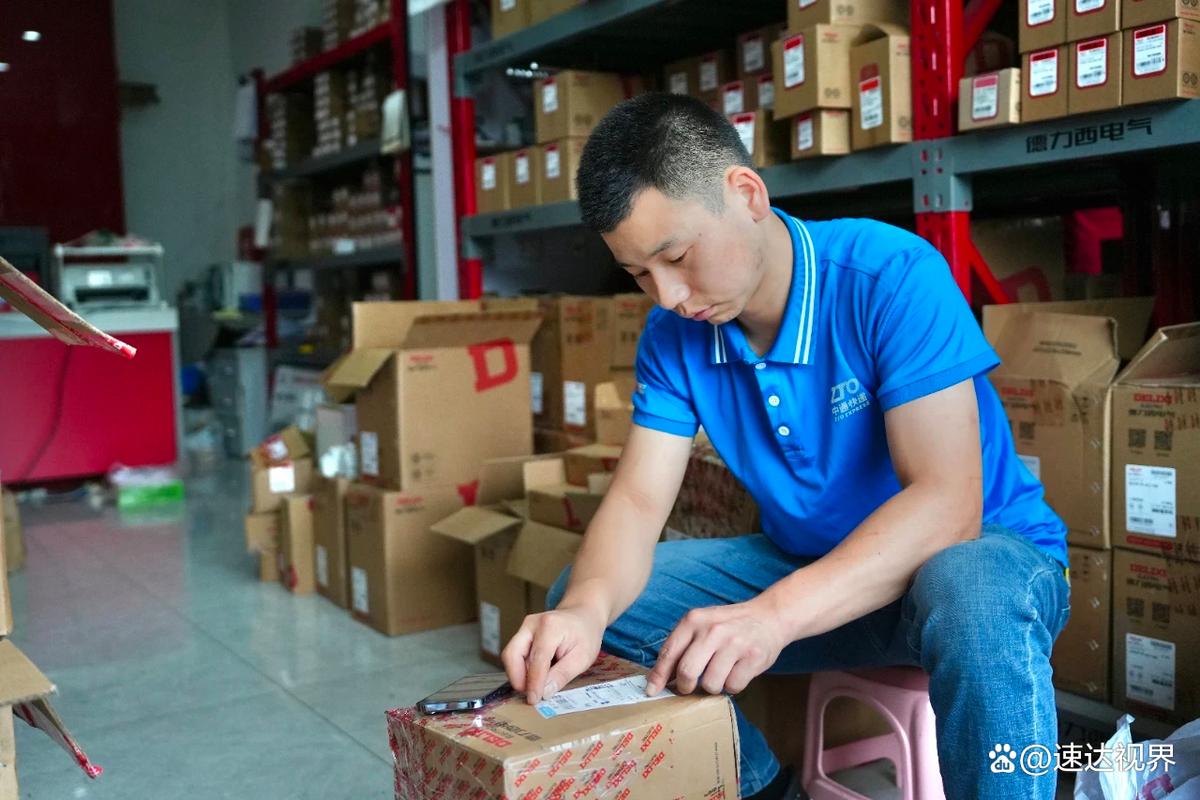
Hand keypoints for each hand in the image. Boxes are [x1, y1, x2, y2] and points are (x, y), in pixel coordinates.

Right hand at [502, 604, 604, 704]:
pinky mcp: (522, 634)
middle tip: (530, 694)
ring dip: (519, 675)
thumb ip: (563, 674)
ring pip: (511, 656)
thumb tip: (544, 692)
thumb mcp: (583, 658)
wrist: (582, 615)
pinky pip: (515, 655)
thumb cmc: (585, 634)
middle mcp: (532, 624)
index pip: (537, 659)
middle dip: (517, 678)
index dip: (533, 682)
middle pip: (512, 654)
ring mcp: (524, 627)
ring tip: (536, 685)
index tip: (533, 700)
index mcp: (550, 627)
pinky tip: (536, 675)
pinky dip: (522, 669)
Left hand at [645, 598, 785, 696]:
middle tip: (689, 687)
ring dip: (713, 686)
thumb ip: (682, 647)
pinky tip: (736, 671)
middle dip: (685, 686)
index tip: (652, 690)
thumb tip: (660, 678)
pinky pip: (733, 686)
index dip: (658, 676)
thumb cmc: (729, 625)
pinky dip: (732, 685)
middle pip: (687, 672)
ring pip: (711, 684)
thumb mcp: (702, 625)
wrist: (769, 616)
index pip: (669, 652)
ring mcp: (734, 643)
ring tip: (720, 672)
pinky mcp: (753, 657)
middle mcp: (713, 630)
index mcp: (694, 620)